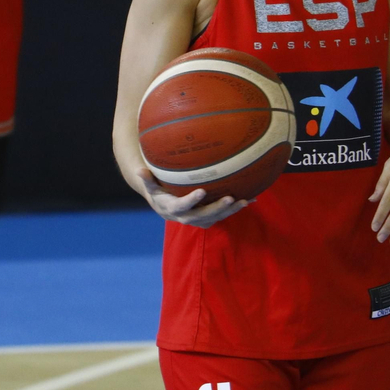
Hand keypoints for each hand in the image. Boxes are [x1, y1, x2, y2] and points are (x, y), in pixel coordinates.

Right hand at [132, 167, 248, 227]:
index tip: (201, 191)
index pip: (182, 207)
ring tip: (246, 201)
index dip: (191, 201)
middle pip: (203, 216)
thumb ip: (146, 178)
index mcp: (172, 209)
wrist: (163, 206)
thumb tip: (139, 170)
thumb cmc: (157, 190)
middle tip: (230, 198)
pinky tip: (251, 198)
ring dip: (231, 211)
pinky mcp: (207, 218)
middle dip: (217, 208)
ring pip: (216, 217)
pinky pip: (222, 215)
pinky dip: (235, 208)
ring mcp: (198, 219)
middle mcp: (186, 217)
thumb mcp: (150, 185)